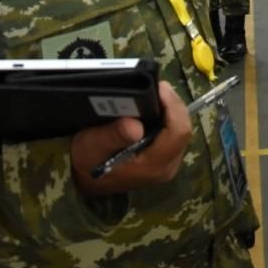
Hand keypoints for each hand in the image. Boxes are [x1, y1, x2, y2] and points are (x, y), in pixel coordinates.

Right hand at [71, 81, 193, 196]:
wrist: (84, 180)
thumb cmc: (87, 163)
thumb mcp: (91, 147)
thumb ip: (114, 136)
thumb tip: (136, 124)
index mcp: (154, 165)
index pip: (178, 132)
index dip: (173, 106)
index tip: (159, 88)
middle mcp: (167, 166)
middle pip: (183, 128)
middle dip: (173, 104)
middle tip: (156, 87)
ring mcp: (168, 162)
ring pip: (180, 129)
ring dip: (170, 109)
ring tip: (155, 93)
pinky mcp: (165, 157)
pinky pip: (173, 132)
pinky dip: (166, 116)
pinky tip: (153, 106)